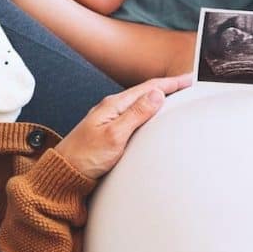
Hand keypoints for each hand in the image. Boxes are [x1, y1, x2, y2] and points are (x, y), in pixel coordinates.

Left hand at [55, 73, 191, 178]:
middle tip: (188, 84)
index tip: (189, 78)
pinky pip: (135, 113)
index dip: (171, 82)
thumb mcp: (114, 135)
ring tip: (175, 96)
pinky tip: (153, 115)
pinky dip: (149, 110)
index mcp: (114, 105)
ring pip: (140, 102)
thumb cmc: (85, 157)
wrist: (63, 173)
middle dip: (168, 86)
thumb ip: (136, 114)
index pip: (148, 87)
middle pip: (146, 91)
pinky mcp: (110, 129)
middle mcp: (112, 108)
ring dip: (159, 97)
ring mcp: (110, 118)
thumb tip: (157, 95)